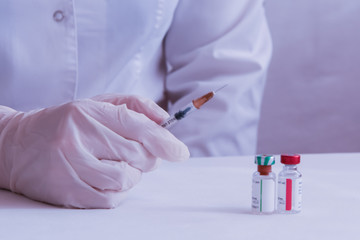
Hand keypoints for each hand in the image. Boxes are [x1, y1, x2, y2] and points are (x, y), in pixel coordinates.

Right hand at [0, 95, 188, 207]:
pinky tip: (106, 179)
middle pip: (138, 155)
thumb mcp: (97, 104)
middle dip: (148, 157)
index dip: (165, 141)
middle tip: (138, 154)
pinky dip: (118, 191)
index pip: (138, 127)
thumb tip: (165, 121)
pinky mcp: (66, 192)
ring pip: (126, 179)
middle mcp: (78, 139)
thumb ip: (134, 106)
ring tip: (118, 165)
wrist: (16, 145)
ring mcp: (71, 167)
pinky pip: (110, 199)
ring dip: (132, 175)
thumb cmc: (66, 123)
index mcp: (88, 113)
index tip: (180, 152)